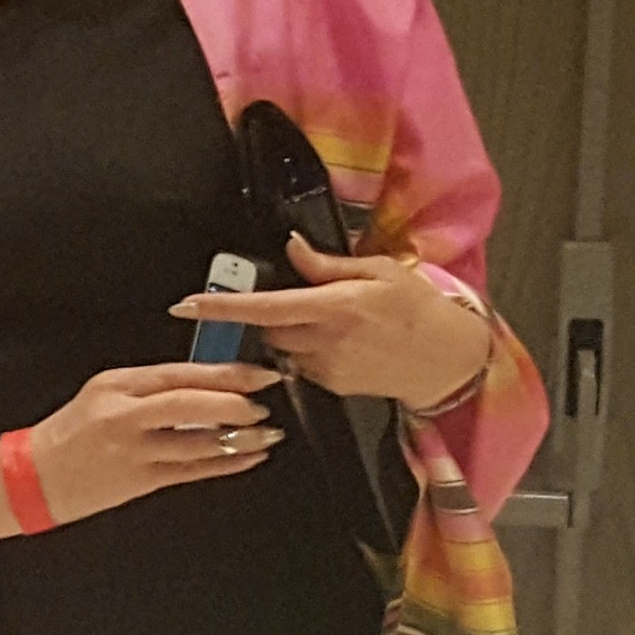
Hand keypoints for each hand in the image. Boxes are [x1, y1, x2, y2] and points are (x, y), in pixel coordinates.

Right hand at [25, 361, 282, 521]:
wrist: (31, 478)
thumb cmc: (69, 436)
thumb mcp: (103, 396)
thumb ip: (150, 389)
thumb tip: (208, 383)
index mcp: (117, 385)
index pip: (180, 373)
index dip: (225, 373)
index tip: (258, 373)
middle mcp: (123, 415)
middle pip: (190, 402)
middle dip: (235, 401)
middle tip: (264, 401)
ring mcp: (131, 450)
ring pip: (196, 440)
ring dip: (239, 437)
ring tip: (266, 433)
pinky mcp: (138, 481)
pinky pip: (192, 470)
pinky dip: (226, 463)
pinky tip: (249, 457)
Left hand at [175, 239, 495, 405]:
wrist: (448, 359)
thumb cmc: (417, 307)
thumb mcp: (379, 271)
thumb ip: (327, 265)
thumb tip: (291, 247)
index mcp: (336, 306)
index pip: (265, 308)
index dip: (222, 308)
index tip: (186, 306)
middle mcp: (326, 340)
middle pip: (267, 328)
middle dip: (265, 314)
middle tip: (293, 299)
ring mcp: (326, 368)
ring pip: (282, 349)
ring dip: (288, 333)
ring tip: (326, 320)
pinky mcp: (330, 387)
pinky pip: (300, 366)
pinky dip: (306, 352)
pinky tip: (338, 343)